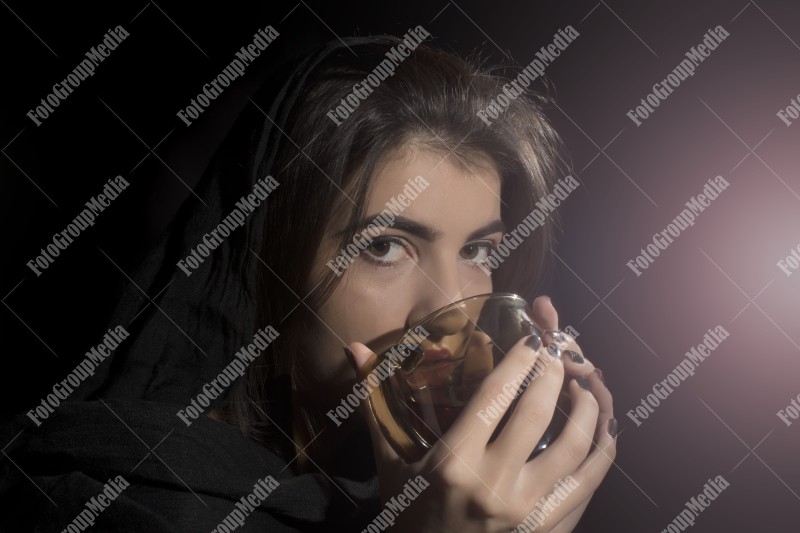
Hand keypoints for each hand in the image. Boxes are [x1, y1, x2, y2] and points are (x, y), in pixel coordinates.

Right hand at [346, 296, 616, 531]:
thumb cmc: (407, 517)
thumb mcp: (391, 464)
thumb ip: (376, 405)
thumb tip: (353, 348)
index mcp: (453, 464)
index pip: (494, 396)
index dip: (519, 360)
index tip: (534, 339)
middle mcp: (495, 486)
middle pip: (538, 415)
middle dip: (555, 373)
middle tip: (560, 353)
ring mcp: (527, 514)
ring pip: (576, 451)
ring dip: (591, 411)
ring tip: (588, 388)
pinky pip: (587, 489)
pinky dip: (601, 457)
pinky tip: (602, 435)